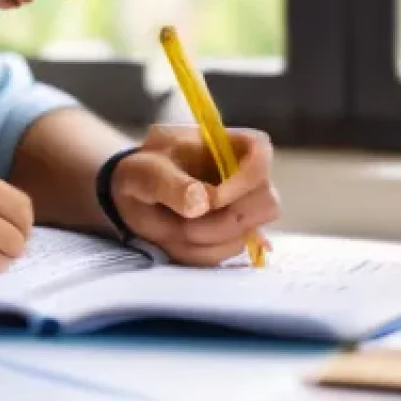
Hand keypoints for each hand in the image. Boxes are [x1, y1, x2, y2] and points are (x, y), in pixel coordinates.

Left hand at [108, 125, 279, 265]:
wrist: (134, 198)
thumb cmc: (143, 171)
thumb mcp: (144, 171)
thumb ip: (170, 183)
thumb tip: (202, 203)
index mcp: (228, 144)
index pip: (261, 155)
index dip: (245, 182)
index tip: (213, 200)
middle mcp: (246, 177)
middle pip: (266, 204)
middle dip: (221, 221)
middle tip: (183, 222)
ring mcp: (245, 209)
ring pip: (247, 234)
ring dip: (205, 239)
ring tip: (173, 226)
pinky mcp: (235, 237)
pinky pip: (229, 255)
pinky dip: (198, 253)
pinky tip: (177, 237)